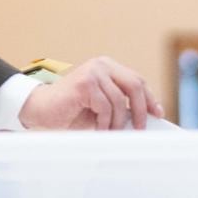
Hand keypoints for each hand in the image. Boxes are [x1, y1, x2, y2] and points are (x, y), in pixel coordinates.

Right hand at [18, 57, 164, 130]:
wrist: (40, 110)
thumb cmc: (70, 111)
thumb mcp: (101, 107)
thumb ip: (119, 106)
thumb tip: (143, 118)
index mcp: (107, 67)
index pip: (136, 80)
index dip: (149, 97)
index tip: (157, 113)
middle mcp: (101, 65)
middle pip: (134, 85)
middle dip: (141, 109)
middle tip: (141, 128)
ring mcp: (92, 72)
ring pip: (119, 100)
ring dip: (117, 122)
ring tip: (111, 133)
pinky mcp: (84, 83)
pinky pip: (105, 106)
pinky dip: (105, 122)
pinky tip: (99, 129)